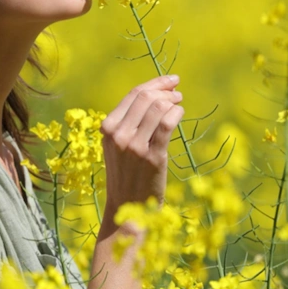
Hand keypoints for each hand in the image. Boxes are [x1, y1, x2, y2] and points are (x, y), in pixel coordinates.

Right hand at [100, 74, 183, 213]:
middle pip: (146, 97)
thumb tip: (154, 94)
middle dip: (165, 89)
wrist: (126, 208)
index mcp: (107, 128)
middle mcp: (118, 135)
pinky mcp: (152, 157)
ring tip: (179, 103)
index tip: (170, 80)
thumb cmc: (126, 174)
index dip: (155, 83)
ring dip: (173, 101)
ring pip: (158, 107)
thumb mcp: (116, 145)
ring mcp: (134, 146)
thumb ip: (127, 122)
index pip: (133, 94)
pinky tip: (180, 113)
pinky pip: (167, 123)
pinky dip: (177, 113)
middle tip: (177, 92)